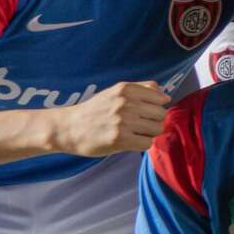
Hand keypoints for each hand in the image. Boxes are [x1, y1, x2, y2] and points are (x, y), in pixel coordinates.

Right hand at [52, 81, 169, 155]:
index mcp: (126, 89)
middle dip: (154, 121)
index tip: (145, 113)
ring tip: (134, 133)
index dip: (157, 107)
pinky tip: (129, 141)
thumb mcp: (115, 92)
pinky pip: (147, 143)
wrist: (68, 128)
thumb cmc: (96, 110)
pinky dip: (141, 144)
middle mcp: (126, 102)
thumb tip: (166, 96)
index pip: (162, 98)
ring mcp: (123, 121)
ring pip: (157, 129)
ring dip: (148, 133)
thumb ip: (141, 89)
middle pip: (161, 114)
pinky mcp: (120, 138)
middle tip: (139, 125)